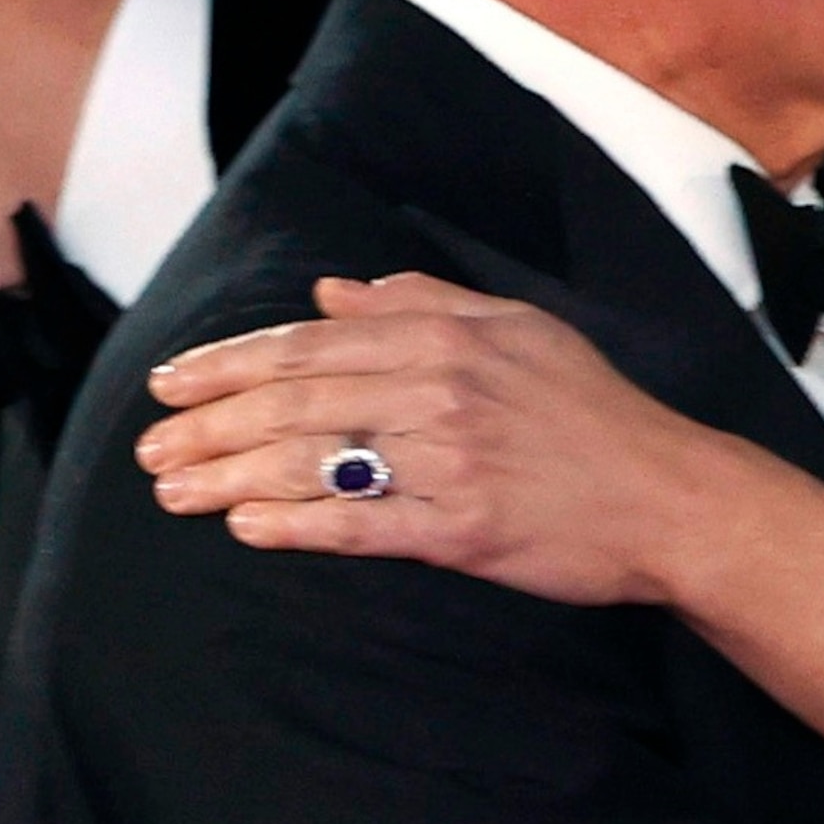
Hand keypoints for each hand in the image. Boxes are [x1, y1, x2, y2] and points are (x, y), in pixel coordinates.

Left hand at [137, 273, 728, 603]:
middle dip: (208, 425)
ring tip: (173, 493)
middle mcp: (443, 391)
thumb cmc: (597, 415)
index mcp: (451, 337)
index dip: (230, 362)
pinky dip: (297, 527)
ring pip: (314, 463)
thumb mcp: (521, 331)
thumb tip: (331, 292)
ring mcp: (452, 462)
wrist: (673, 498)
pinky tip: (248, 530)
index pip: (312, 343)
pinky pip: (362, 527)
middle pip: (297, 402)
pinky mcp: (464, 531)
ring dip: (230, 479)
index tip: (170, 382)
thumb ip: (424, 303)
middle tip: (150, 449)